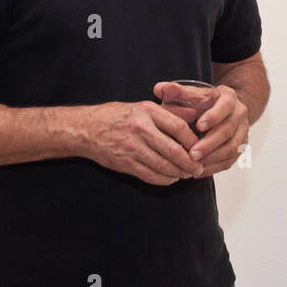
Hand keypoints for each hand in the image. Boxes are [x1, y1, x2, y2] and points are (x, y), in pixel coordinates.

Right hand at [78, 100, 204, 185]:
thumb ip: (168, 112)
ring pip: (163, 166)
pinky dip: (164, 179)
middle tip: (198, 168)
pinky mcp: (125, 163)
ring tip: (187, 174)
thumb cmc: (116, 116)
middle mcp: (140, 129)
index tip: (200, 148)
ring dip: (179, 173)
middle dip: (190, 163)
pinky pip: (150, 175)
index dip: (193, 141)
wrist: (87, 129)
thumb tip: (194, 115)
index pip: (178, 127)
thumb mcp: (142, 106)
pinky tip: (171, 178)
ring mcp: (132, 148)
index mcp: (147, 111)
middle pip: (173, 150)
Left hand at [185, 84, 248, 175]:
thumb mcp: (193, 94)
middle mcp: (239, 115)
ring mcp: (242, 132)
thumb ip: (177, 92)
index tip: (198, 126)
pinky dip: (215, 167)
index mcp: (229, 98)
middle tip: (192, 154)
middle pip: (228, 131)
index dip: (213, 117)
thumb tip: (159, 89)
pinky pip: (230, 161)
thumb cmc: (204, 103)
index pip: (225, 106)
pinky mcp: (240, 148)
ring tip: (194, 164)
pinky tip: (199, 170)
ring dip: (212, 158)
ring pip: (232, 148)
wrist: (223, 110)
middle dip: (209, 144)